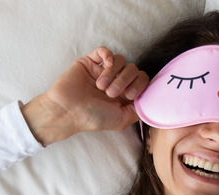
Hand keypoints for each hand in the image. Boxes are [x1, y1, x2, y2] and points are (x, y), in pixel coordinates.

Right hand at [22, 47, 149, 145]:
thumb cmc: (93, 118)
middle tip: (111, 93)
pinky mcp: (90, 62)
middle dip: (124, 80)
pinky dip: (108, 55)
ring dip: (113, 73)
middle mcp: (116, 81)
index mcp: (124, 94)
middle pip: (133, 68)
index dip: (140, 85)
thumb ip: (138, 110)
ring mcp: (103, 71)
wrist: (67, 111)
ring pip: (120, 60)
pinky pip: (104, 51)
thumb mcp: (121, 120)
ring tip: (101, 86)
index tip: (129, 95)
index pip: (142, 79)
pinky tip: (105, 65)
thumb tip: (150, 99)